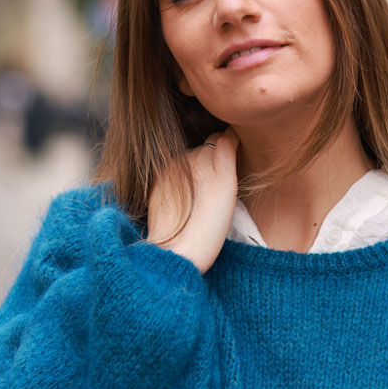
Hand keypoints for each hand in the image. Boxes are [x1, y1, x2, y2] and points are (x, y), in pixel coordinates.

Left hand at [146, 128, 239, 273]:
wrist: (175, 256)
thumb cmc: (207, 226)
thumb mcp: (225, 187)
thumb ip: (226, 154)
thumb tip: (229, 132)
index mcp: (193, 156)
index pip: (217, 141)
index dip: (229, 156)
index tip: (233, 175)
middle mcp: (174, 162)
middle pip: (202, 154)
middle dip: (212, 166)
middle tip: (220, 193)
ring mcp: (162, 178)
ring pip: (188, 169)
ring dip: (198, 178)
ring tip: (205, 204)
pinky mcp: (155, 194)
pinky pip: (174, 183)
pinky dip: (184, 190)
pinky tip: (190, 209)